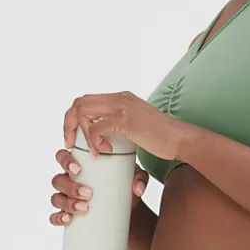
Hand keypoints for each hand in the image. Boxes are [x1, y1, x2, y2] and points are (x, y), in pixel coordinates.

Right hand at [49, 146, 148, 226]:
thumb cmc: (125, 187)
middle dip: (70, 187)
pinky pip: (55, 217)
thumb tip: (138, 188)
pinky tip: (68, 219)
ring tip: (84, 208)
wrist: (128, 213)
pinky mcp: (69, 215)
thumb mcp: (135, 179)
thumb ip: (140, 178)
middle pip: (58, 180)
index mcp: (80, 166)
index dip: (65, 161)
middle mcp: (69, 181)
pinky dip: (58, 218)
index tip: (78, 169)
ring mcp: (67, 198)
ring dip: (67, 203)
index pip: (63, 157)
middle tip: (88, 194)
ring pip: (56, 198)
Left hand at [63, 91, 186, 160]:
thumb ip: (122, 126)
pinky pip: (96, 128)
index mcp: (121, 98)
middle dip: (69, 123)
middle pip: (79, 101)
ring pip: (83, 111)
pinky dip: (94, 141)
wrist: (180, 139)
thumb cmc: (163, 139)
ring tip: (89, 149)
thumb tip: (109, 137)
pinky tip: (103, 152)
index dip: (75, 118)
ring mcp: (122, 106)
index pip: (87, 100)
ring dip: (80, 132)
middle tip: (71, 144)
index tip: (75, 138)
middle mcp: (119, 97)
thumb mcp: (138, 128)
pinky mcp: (125, 119)